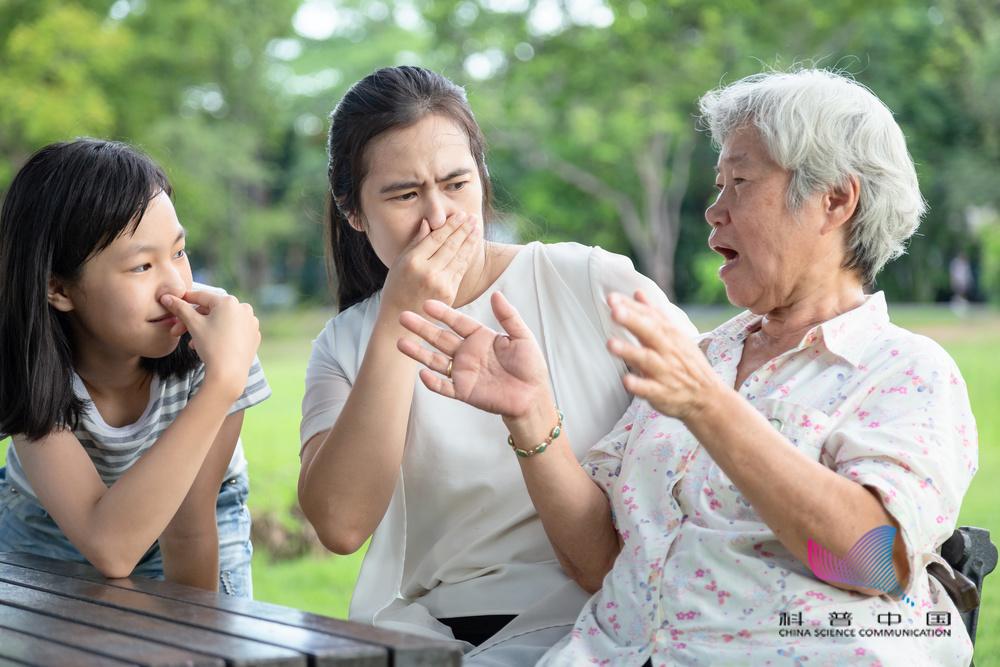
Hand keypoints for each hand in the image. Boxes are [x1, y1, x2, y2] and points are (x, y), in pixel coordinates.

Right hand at [161, 290, 259, 396]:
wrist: (229, 374)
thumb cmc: (211, 346)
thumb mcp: (193, 324)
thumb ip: (180, 308)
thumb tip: (167, 297)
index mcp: (229, 301)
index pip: (202, 296)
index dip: (185, 299)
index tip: (174, 301)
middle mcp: (243, 308)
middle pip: (212, 310)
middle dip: (193, 321)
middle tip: (177, 332)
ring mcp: (251, 322)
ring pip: (222, 320)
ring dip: (205, 329)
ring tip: (192, 343)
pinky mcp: (254, 335)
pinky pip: (234, 330)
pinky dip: (221, 334)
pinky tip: (210, 345)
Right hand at [381, 212, 480, 313]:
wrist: (399, 318)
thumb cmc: (396, 287)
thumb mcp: (399, 263)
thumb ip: (415, 242)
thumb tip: (428, 223)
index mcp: (412, 262)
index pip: (436, 238)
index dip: (450, 225)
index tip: (460, 214)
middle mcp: (427, 272)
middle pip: (450, 245)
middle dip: (463, 229)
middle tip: (472, 217)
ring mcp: (440, 283)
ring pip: (459, 257)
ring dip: (470, 240)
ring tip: (476, 228)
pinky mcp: (449, 293)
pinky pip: (460, 269)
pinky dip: (467, 256)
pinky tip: (472, 246)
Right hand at [396, 292, 550, 418]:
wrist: (533, 397)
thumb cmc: (530, 366)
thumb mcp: (522, 337)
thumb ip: (508, 316)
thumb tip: (496, 294)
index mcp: (480, 337)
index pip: (457, 322)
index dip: (442, 313)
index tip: (426, 303)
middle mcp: (467, 353)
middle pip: (440, 338)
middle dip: (422, 328)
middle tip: (403, 317)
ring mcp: (463, 372)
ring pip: (436, 360)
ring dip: (418, 353)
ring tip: (400, 343)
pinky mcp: (464, 392)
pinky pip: (444, 387)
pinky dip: (433, 382)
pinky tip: (421, 374)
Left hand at [606, 290, 720, 420]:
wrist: (707, 397)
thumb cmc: (686, 363)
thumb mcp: (675, 335)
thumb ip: (654, 314)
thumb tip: (637, 293)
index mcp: (669, 334)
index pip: (649, 316)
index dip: (630, 307)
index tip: (612, 298)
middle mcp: (667, 350)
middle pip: (649, 332)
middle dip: (632, 321)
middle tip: (614, 311)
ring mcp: (664, 372)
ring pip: (646, 359)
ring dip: (629, 351)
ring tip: (610, 344)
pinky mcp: (662, 393)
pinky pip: (650, 389)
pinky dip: (639, 385)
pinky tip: (626, 381)